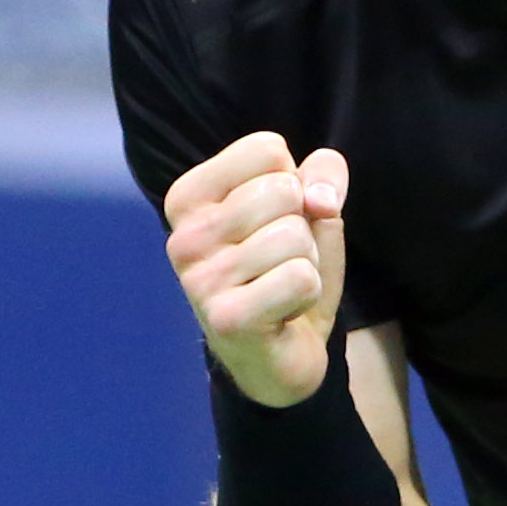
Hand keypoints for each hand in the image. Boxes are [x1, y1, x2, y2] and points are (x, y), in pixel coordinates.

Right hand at [164, 131, 347, 406]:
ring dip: (306, 262)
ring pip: (295, 236)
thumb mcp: (309, 210)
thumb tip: (320, 196)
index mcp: (190, 198)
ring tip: (281, 285)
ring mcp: (200, 280)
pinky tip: (284, 310)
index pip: (267, 150)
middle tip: (280, 260)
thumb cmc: (284, 269)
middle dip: (302, 226)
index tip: (274, 219)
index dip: (294, 184)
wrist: (279, 355)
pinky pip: (301, 278)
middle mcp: (183, 236)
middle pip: (283, 191)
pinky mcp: (227, 318)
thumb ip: (323, 176)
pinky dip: (309, 293)